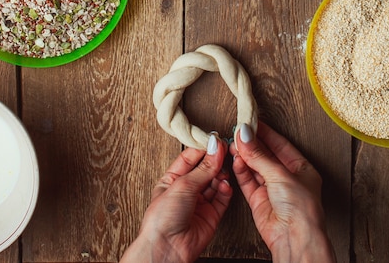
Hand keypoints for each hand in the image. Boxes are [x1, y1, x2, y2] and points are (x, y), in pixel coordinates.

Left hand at [121, 133, 231, 262]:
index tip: (216, 140)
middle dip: (215, 160)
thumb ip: (203, 168)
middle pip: (204, 169)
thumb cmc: (163, 218)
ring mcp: (199, 203)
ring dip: (221, 175)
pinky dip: (225, 190)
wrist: (167, 249)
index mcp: (172, 179)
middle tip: (226, 150)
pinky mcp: (211, 216)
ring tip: (225, 169)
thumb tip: (215, 148)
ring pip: (215, 182)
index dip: (204, 148)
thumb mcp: (182, 185)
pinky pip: (221, 198)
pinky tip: (225, 185)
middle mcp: (186, 190)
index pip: (190, 158)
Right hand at [231, 121, 335, 262]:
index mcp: (301, 169)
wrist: (294, 239)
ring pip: (254, 167)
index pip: (280, 144)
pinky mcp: (259, 200)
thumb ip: (258, 154)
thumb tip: (244, 135)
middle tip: (237, 131)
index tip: (251, 121)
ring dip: (243, 155)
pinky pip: (247, 180)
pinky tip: (236, 160)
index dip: (265, 132)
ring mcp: (272, 190)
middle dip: (251, 143)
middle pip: (265, 155)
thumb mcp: (280, 174)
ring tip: (233, 144)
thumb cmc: (301, 210)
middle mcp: (286, 178)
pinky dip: (240, 170)